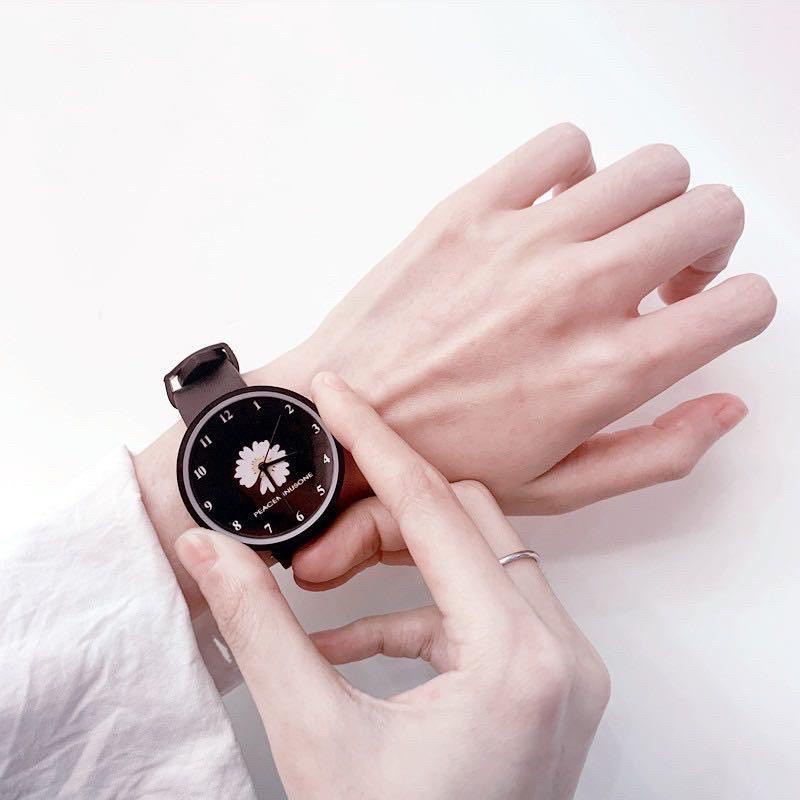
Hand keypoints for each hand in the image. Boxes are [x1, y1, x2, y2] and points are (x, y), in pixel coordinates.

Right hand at [175, 374, 609, 799]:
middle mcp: (561, 656)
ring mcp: (564, 673)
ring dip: (400, 566)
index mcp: (518, 659)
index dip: (377, 441)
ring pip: (480, 561)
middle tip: (315, 537)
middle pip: (467, 523)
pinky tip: (352, 643)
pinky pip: (482, 614)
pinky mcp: (549, 688)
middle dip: (384, 517)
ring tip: (322, 595)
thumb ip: (258, 628)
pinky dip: (418, 615)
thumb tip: (208, 553)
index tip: (340, 393)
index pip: (438, 508)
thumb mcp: (313, 735)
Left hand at [252, 124, 771, 585]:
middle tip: (667, 274)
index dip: (741, 308)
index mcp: (608, 371)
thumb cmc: (437, 462)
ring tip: (612, 239)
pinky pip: (563, 147)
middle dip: (708, 243)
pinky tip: (554, 212)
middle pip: (710, 213)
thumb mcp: (559, 488)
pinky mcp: (471, 209)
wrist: (337, 422)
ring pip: (652, 169)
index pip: (742, 304)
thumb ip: (658, 452)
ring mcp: (524, 243)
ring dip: (654, 202)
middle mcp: (579, 295)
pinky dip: (578, 170)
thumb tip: (727, 408)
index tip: (704, 314)